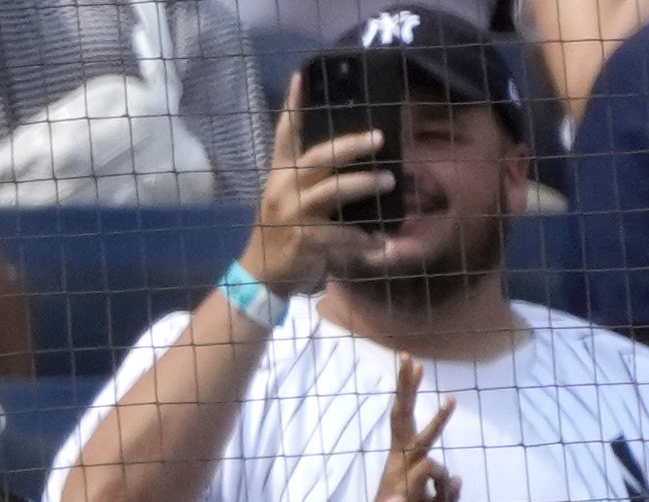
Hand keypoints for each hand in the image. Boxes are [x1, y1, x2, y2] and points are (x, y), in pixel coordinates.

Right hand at [240, 77, 397, 299]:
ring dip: (364, 184)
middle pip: (319, 158)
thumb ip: (310, 180)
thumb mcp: (286, 200)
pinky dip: (362, 238)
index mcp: (279, 176)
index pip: (284, 135)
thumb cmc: (280, 233)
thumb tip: (352, 161)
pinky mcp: (302, 240)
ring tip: (389, 181)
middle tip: (379, 138)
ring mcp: (292, 214)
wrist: (258, 276)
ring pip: (333, 191)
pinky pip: (339, 234)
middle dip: (351, 146)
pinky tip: (379, 241)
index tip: (300, 77)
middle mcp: (284, 189)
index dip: (293, 107)